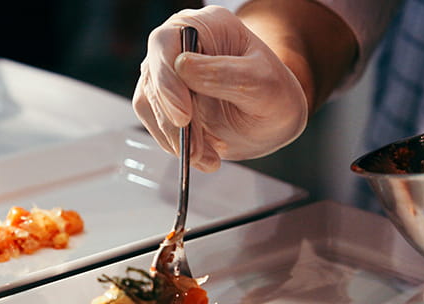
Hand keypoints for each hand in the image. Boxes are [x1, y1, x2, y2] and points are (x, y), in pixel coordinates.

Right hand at [132, 5, 307, 171]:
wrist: (272, 119)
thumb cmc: (274, 94)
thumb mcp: (263, 83)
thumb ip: (226, 74)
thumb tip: (182, 68)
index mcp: (205, 25)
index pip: (166, 43)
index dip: (168, 79)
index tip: (184, 116)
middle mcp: (178, 45)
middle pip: (154, 78)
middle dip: (173, 121)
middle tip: (197, 150)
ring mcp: (167, 74)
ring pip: (149, 105)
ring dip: (175, 139)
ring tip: (207, 158)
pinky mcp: (162, 102)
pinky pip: (155, 125)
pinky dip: (175, 146)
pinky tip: (202, 156)